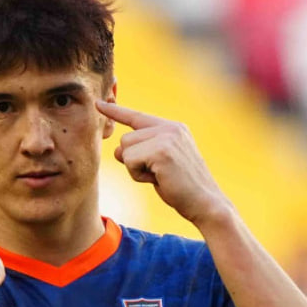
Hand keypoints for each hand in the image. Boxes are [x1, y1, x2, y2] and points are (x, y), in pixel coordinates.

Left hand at [96, 100, 227, 225]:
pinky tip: (158, 179)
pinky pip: (129, 160)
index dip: (116, 110)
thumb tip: (118, 150)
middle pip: (125, 139)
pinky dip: (138, 175)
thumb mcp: (161, 164)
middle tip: (158, 174)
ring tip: (159, 176)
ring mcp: (167, 137)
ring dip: (135, 169)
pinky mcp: (161, 151)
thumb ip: (142, 152)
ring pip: (125, 149)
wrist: (207, 204)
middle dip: (133, 161)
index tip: (99, 102)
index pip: (137, 116)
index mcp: (173, 128)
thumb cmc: (183, 189)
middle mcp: (170, 128)